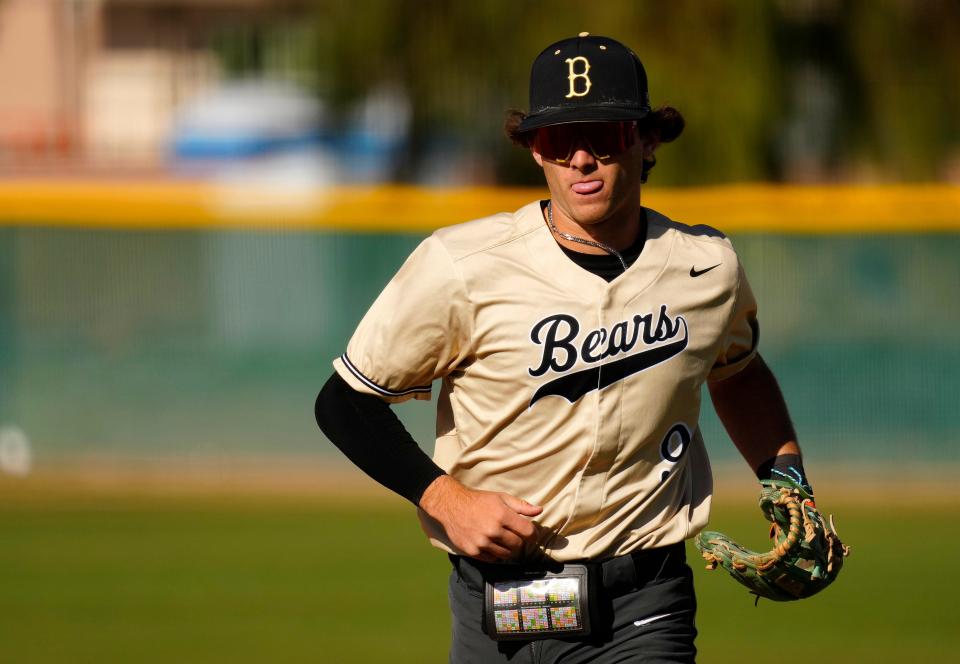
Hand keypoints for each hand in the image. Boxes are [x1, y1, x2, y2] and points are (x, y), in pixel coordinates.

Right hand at [419, 475, 542, 561]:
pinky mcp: (473, 551)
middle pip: (517, 544)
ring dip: (507, 549)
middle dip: (518, 540)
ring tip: (502, 540)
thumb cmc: (479, 501)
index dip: (531, 533)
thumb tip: (540, 510)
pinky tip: (491, 544)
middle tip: (512, 534)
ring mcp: (482, 542)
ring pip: (506, 554)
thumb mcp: (500, 498)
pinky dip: (494, 554)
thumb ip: (521, 505)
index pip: (528, 531)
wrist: (451, 506)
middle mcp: (493, 530)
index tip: (528, 532)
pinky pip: (492, 559)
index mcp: (502, 515)